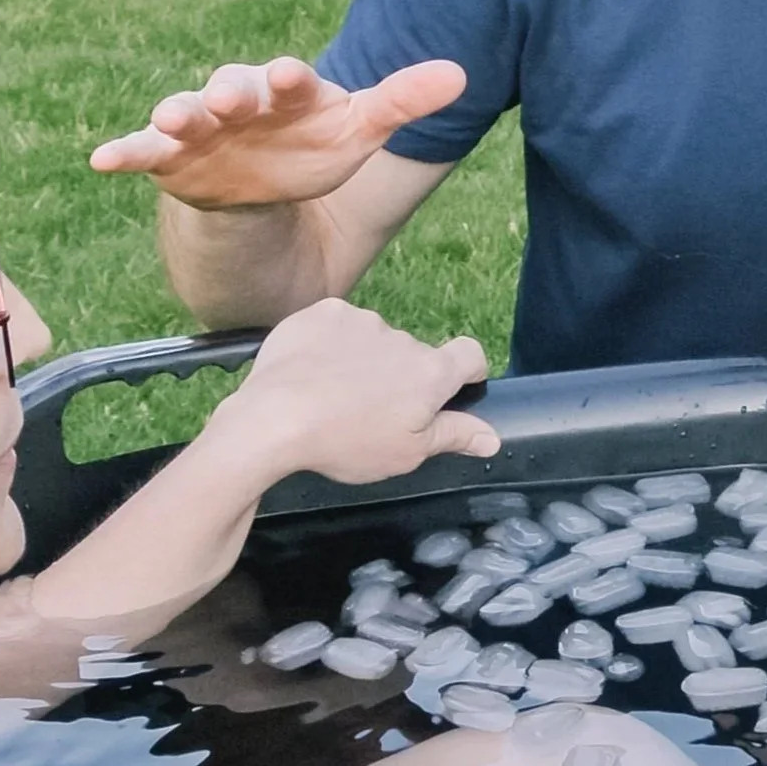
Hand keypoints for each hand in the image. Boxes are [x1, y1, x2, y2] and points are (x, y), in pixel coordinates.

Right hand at [90, 56, 467, 210]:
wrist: (260, 183)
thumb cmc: (309, 147)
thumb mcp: (357, 131)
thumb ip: (402, 101)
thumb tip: (462, 74)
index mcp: (284, 92)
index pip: (288, 82)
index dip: (288, 80)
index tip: (290, 76)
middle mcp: (238, 103)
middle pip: (230, 91)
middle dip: (228, 93)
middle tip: (227, 96)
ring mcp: (199, 129)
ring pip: (183, 116)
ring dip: (175, 115)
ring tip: (168, 119)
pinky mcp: (167, 159)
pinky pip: (140, 151)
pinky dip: (123, 152)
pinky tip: (100, 160)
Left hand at [211, 299, 499, 483]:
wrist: (274, 418)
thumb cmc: (346, 442)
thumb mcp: (407, 453)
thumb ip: (453, 437)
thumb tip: (492, 437)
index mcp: (430, 372)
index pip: (470, 354)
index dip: (468, 370)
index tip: (453, 389)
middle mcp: (401, 337)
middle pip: (414, 353)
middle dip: (401, 377)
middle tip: (370, 412)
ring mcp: (360, 320)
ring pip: (373, 339)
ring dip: (363, 359)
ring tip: (332, 394)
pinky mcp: (321, 312)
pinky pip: (336, 326)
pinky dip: (329, 345)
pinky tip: (310, 373)